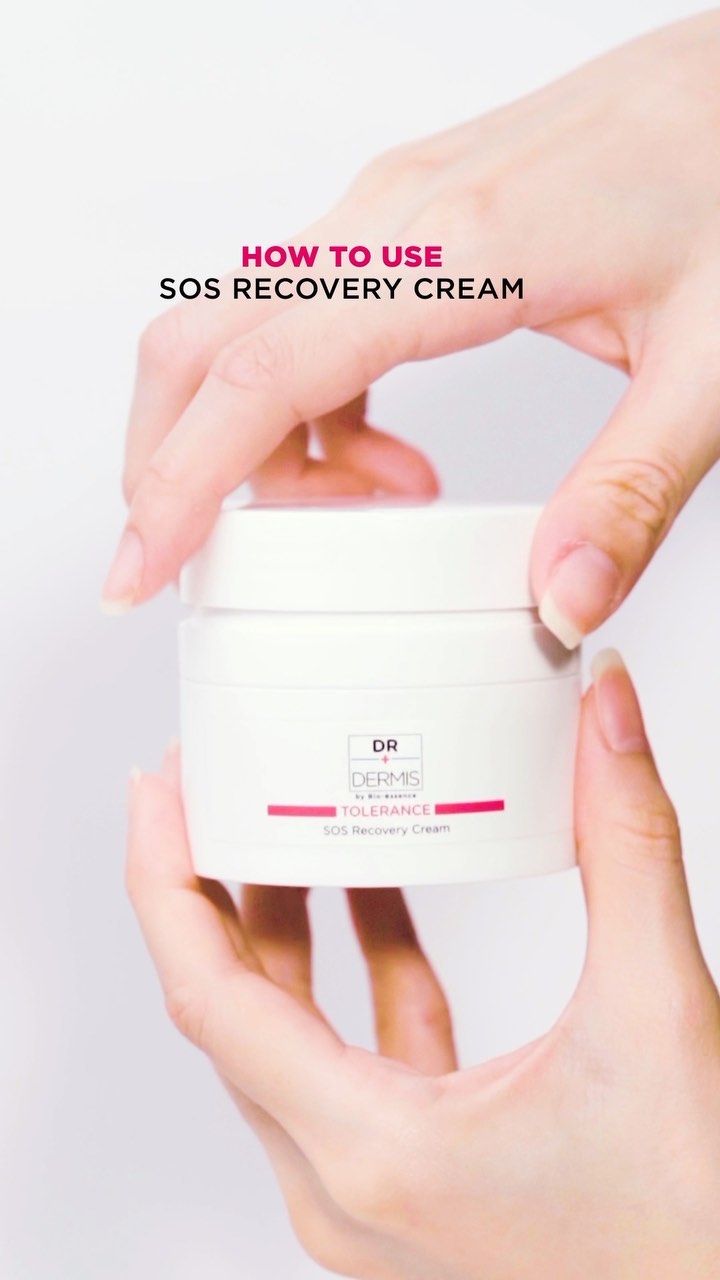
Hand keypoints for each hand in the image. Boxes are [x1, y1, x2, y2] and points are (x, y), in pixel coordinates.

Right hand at [105, 11, 719, 645]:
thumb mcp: (710, 362)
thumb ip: (631, 491)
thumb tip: (561, 596)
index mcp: (453, 252)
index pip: (258, 376)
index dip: (178, 484)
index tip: (140, 567)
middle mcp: (394, 217)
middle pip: (201, 343)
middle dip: (175, 466)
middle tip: (204, 561)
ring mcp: (390, 210)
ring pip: (242, 332)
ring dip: (258, 444)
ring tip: (369, 507)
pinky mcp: (405, 220)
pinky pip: (302, 321)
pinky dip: (307, 409)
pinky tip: (388, 456)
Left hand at [127, 650, 719, 1279]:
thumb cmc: (689, 1216)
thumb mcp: (656, 1013)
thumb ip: (628, 845)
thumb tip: (607, 714)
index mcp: (373, 1152)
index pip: (211, 999)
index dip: (166, 881)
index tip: (160, 788)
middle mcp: (343, 1186)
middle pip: (228, 1011)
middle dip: (210, 885)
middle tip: (214, 783)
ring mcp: (366, 1191)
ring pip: (279, 1036)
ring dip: (278, 925)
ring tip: (285, 820)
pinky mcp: (405, 1174)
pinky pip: (344, 1056)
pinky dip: (350, 969)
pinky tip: (374, 891)